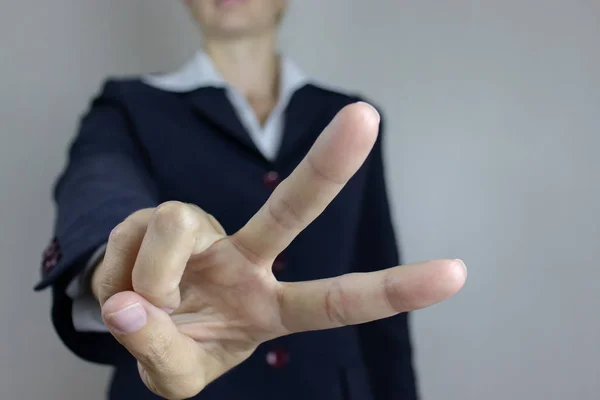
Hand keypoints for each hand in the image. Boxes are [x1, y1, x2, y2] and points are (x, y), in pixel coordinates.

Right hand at [93, 103, 466, 398]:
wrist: (130, 318)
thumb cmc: (174, 347)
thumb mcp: (173, 374)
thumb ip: (158, 350)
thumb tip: (133, 304)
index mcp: (270, 306)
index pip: (337, 301)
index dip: (393, 290)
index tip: (455, 272)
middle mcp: (249, 259)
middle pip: (292, 207)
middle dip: (329, 165)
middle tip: (366, 117)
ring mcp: (207, 232)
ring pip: (179, 227)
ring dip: (149, 278)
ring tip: (139, 303)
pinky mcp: (164, 215)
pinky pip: (138, 234)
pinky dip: (119, 273)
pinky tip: (124, 282)